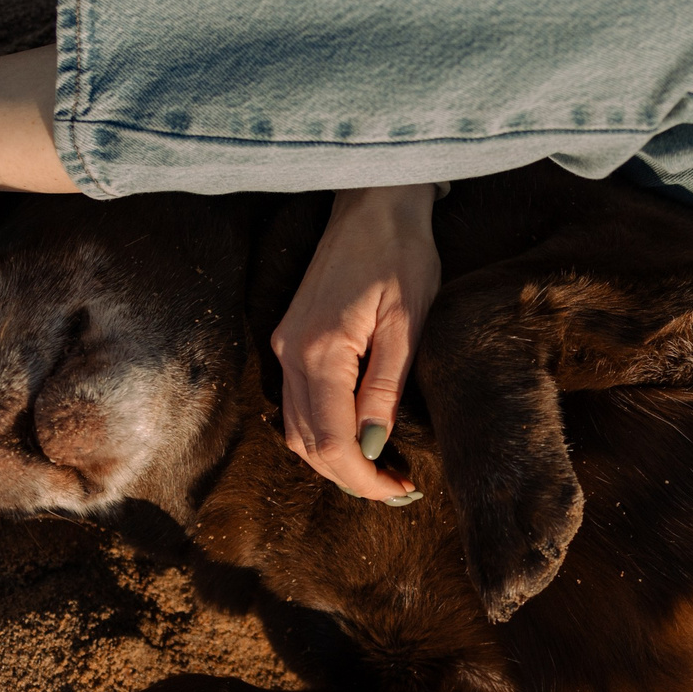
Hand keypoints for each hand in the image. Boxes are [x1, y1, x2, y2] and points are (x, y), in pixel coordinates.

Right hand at [270, 184, 442, 501]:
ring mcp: (285, 346)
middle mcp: (292, 353)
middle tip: (398, 490)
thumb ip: (385, 387)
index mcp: (321, 351)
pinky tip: (356, 439)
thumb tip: (371, 447)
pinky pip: (297, 404)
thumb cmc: (401, 254)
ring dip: (334, 461)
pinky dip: (322, 434)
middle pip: (308, 444)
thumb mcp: (407, 322)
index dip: (364, 478)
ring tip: (381, 473)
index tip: (401, 490)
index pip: (333, 442)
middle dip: (350, 478)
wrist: (372, 201)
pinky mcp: (290, 339)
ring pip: (297, 429)